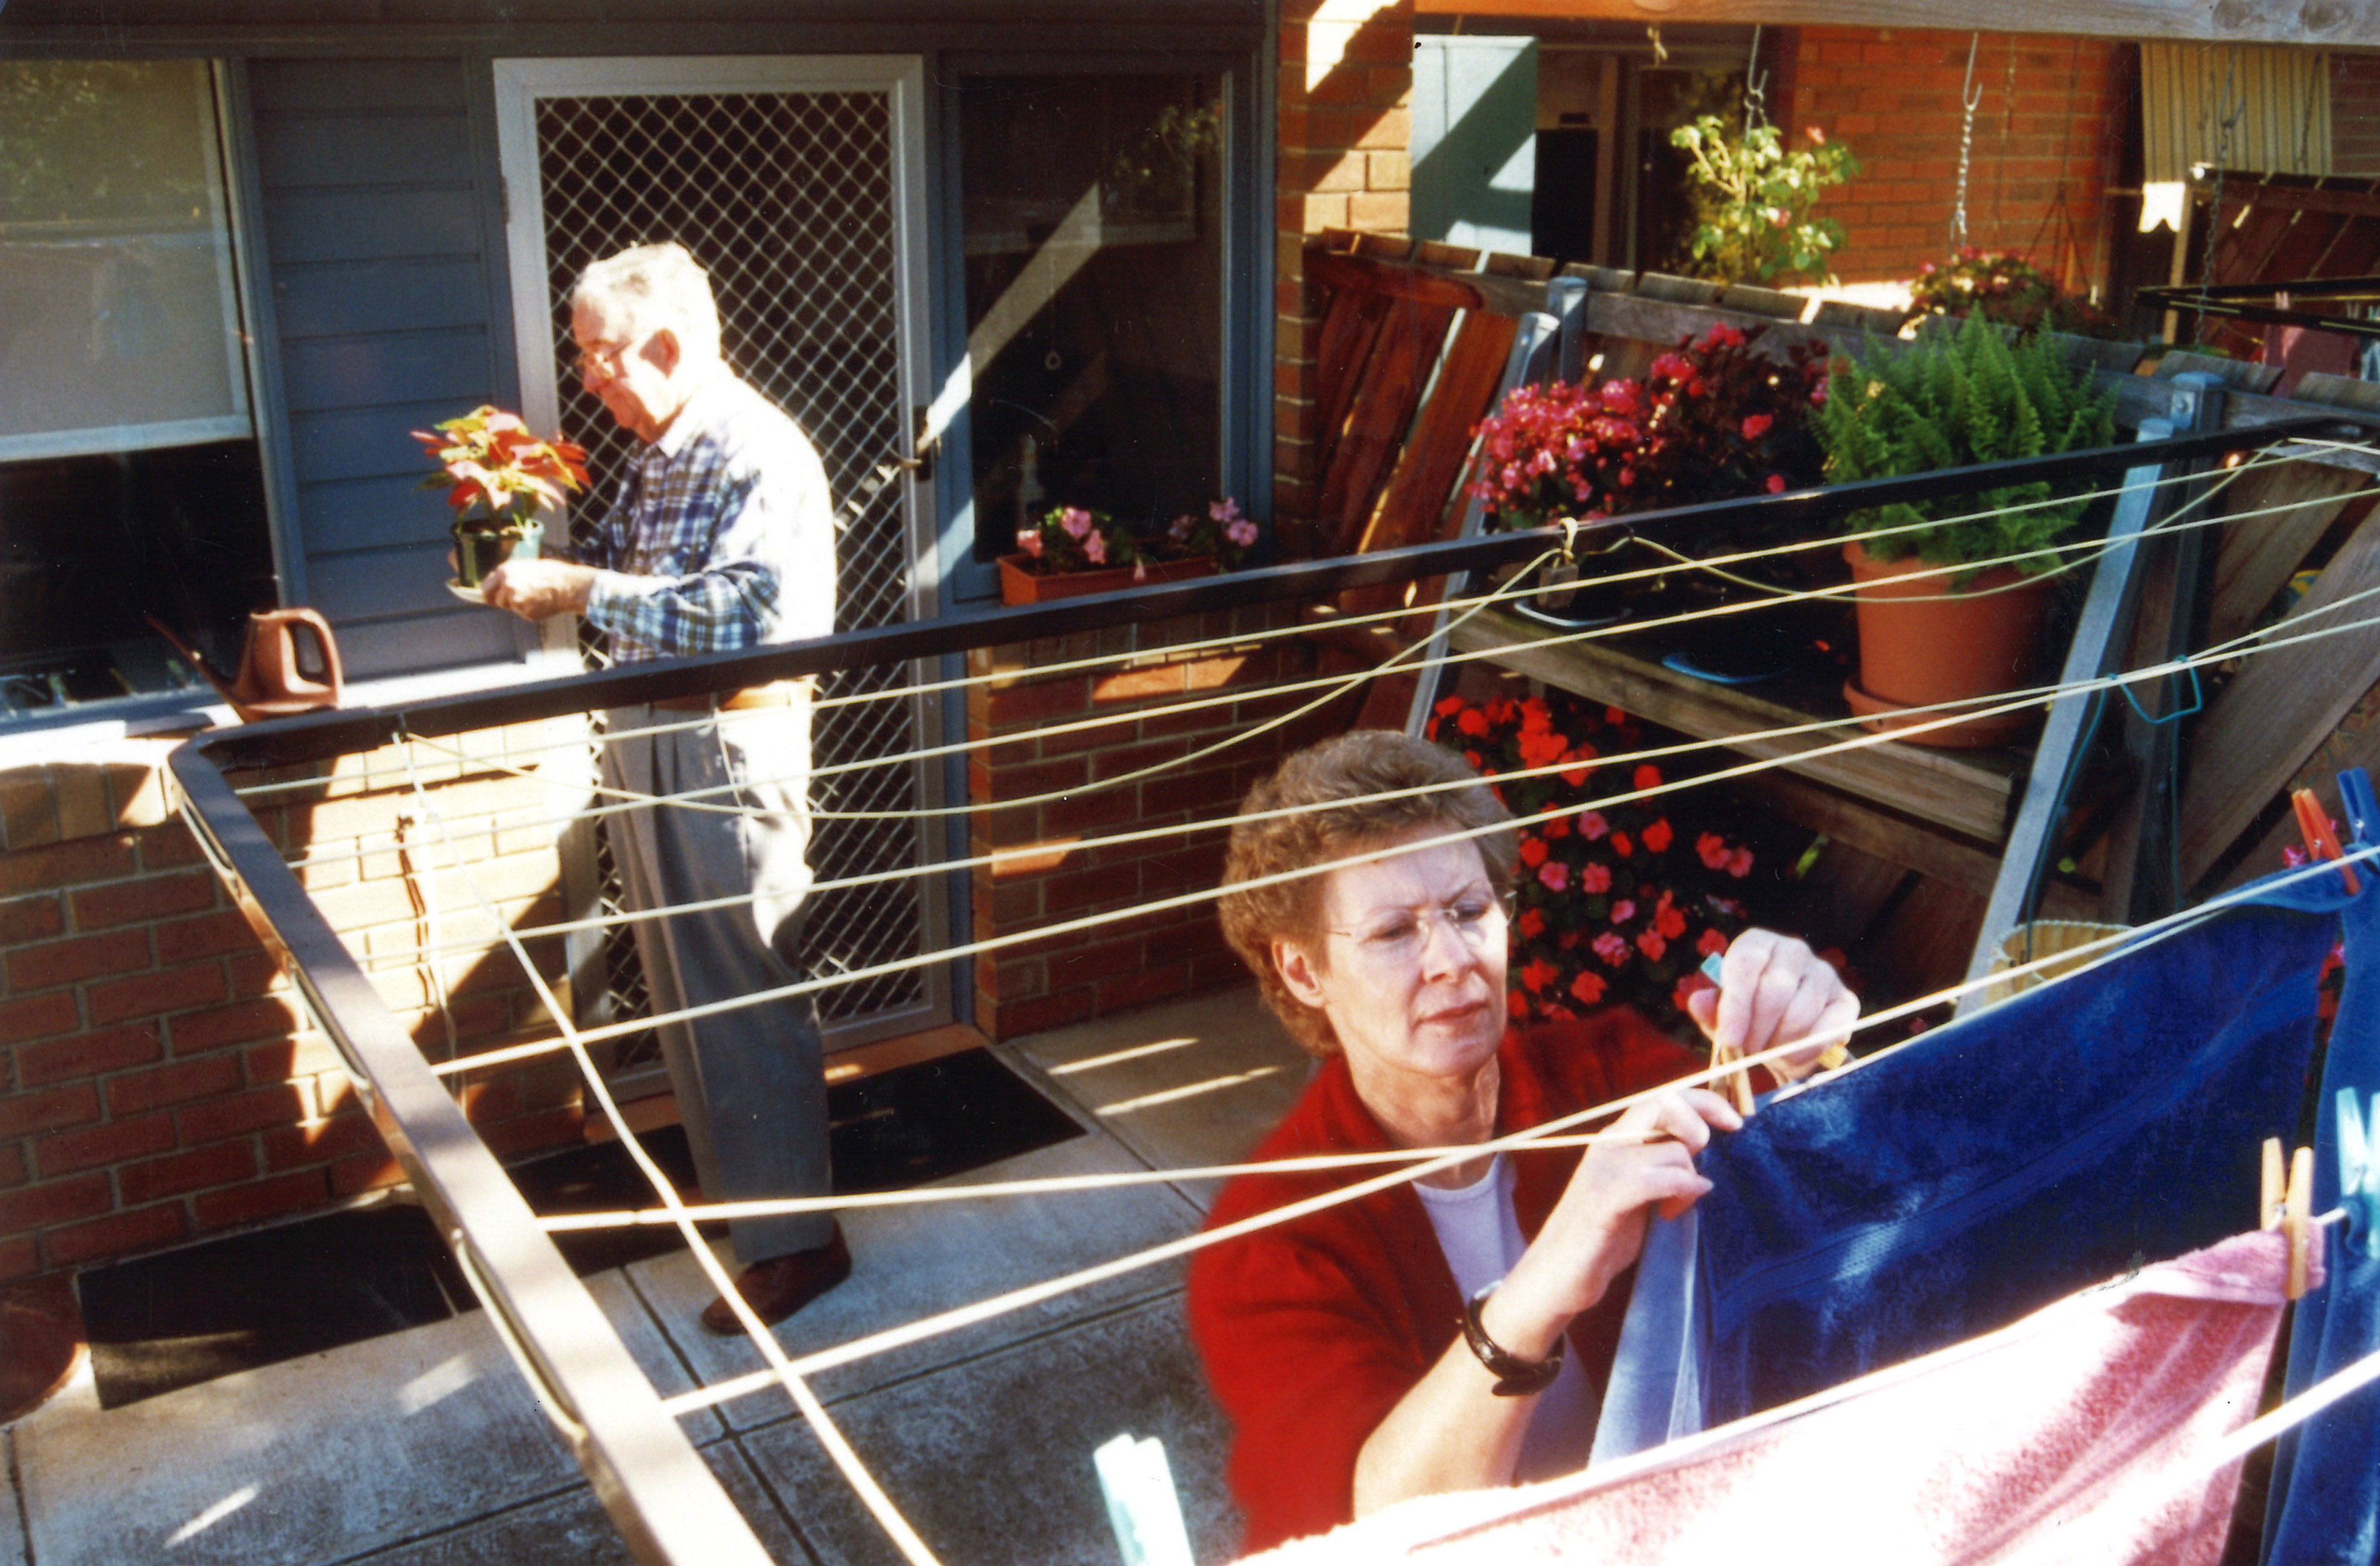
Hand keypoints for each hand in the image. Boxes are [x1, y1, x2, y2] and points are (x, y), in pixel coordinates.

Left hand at [480, 558, 594, 621]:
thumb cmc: (553, 573)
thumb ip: (511, 575)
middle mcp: (507, 585)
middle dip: (499, 601)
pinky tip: (542, 603)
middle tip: (509, 602)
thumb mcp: (527, 566)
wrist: (569, 586)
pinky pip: (523, 614)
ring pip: (510, 607)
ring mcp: (515, 600)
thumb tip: (501, 585)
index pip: (486, 587)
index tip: (491, 597)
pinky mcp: (525, 613)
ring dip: (518, 605)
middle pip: (493, 600)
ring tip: (535, 597)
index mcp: (505, 571)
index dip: (489, 593)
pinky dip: (531, 611)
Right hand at [1483, 1088, 1741, 1357]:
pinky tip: (1676, 1211)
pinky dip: (1680, 1189)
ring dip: (1689, 1178)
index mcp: (1616, 1139)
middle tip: (1703, 1160)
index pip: (1662, 1097)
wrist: (1555, 1275)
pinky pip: (1653, 1180)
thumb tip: (1702, 1151)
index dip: (1703, 1101)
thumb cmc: (1601, 1236)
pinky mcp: (1604, 1203)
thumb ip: (1661, 1166)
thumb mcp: (1637, 1192)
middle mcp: (1608, 1145)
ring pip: (1670, 1150)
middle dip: (1698, 1125)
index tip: (1734, 1122)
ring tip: (1677, 1208)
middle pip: (1662, 1103)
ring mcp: (1603, 1171)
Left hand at [1686, 928, 1857, 1083]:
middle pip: (1775, 990)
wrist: (1783, 1038)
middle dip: (1757, 1031)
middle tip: (1747, 1054)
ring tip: (1766, 1056)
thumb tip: (1699, 1001)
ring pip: (1800, 1013)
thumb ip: (1710, 1009)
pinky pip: (1828, 1030)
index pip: (1746, 963)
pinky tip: (1791, 1060)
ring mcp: (1824, 973)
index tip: (1729, 1040)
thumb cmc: (1747, 1019)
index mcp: (1759, 943)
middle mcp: (1794, 950)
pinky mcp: (1846, 1000)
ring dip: (1779, 1045)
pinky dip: (1806, 1052)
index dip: (1736, 1005)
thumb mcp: (1722, 1015)